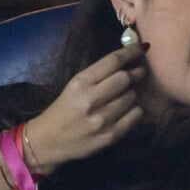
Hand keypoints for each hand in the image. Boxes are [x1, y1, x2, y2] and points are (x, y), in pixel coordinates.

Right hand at [24, 44, 146, 172]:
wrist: (48, 142)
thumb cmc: (64, 109)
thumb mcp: (75, 85)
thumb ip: (101, 73)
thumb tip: (131, 60)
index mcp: (81, 82)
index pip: (113, 61)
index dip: (132, 52)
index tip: (142, 48)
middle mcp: (91, 100)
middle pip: (126, 78)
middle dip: (136, 73)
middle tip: (138, 73)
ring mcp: (102, 119)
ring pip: (133, 96)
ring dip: (133, 93)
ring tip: (124, 96)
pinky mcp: (111, 136)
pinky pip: (136, 115)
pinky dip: (135, 110)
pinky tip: (126, 111)